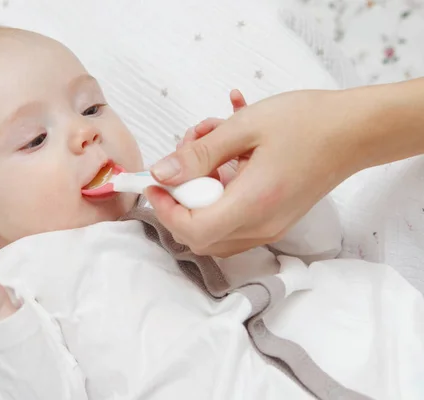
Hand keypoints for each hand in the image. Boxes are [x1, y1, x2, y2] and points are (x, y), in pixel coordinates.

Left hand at [146, 88, 359, 256]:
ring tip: (208, 150)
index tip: (156, 184)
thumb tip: (162, 173)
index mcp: (253, 203)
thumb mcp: (244, 127)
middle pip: (200, 235)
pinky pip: (234, 220)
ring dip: (200, 196)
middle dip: (180, 200)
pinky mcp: (275, 220)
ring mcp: (270, 226)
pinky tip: (227, 159)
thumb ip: (199, 154)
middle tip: (183, 161)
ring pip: (215, 229)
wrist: (355, 131)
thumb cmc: (307, 122)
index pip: (193, 229)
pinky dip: (219, 196)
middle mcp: (261, 225)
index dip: (166, 210)